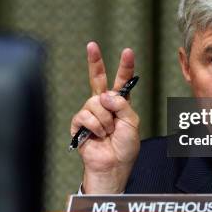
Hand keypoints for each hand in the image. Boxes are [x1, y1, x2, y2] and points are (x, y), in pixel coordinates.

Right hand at [70, 41, 139, 193]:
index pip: (121, 81)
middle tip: (92, 45)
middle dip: (94, 61)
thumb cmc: (125, 148)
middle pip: (97, 79)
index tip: (128, 51)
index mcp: (119, 103)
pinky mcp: (79, 123)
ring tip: (108, 132)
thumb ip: (123, 105)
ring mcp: (91, 113)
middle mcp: (103, 104)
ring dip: (105, 119)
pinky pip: (86, 115)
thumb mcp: (132, 123)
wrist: (112, 167)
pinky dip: (95, 126)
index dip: (125, 66)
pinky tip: (97, 136)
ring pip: (95, 102)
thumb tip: (104, 96)